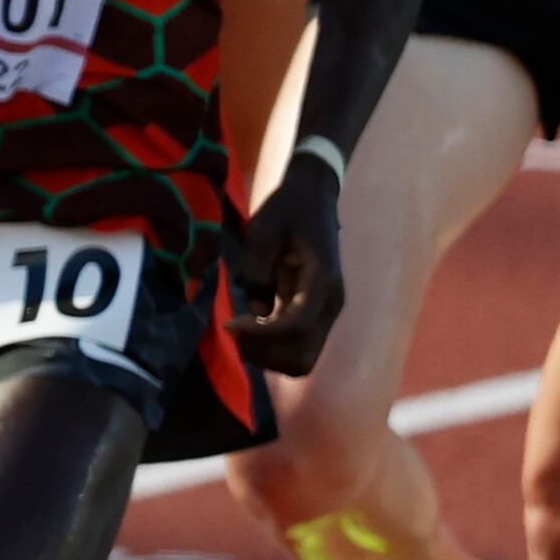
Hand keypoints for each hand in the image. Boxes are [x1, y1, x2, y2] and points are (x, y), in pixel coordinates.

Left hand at [229, 155, 347, 375]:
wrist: (312, 200)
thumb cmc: (287, 209)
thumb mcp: (264, 229)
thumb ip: (258, 268)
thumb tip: (257, 310)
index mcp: (323, 281)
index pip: (297, 326)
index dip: (261, 335)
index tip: (229, 324)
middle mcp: (331, 304)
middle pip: (303, 356)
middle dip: (263, 352)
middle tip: (233, 329)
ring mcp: (326, 313)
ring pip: (302, 360)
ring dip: (267, 356)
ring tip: (239, 331)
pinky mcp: (315, 315)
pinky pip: (298, 349)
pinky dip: (272, 349)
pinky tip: (247, 328)